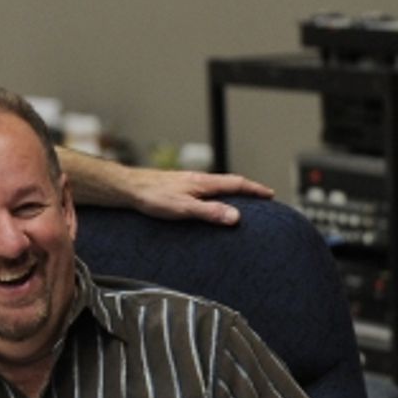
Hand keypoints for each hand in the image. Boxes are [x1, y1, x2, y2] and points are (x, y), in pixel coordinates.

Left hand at [131, 168, 274, 224]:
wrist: (128, 189)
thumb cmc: (153, 196)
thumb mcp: (184, 208)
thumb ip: (210, 212)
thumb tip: (236, 217)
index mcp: (204, 183)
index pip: (236, 183)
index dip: (254, 189)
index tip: (270, 194)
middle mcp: (197, 180)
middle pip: (228, 183)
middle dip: (246, 190)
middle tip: (261, 198)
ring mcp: (187, 183)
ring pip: (215, 187)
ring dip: (230, 193)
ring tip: (239, 202)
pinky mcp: (177, 189)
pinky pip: (203, 192)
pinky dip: (214, 197)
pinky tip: (207, 204)